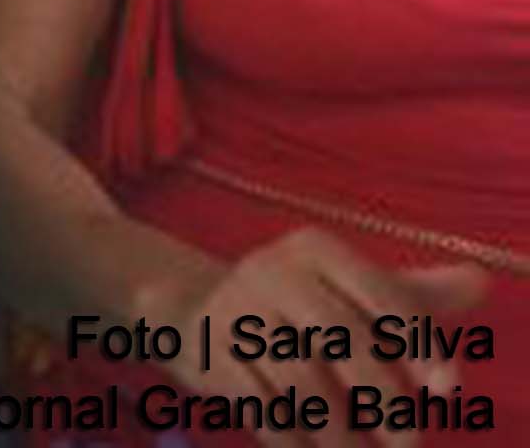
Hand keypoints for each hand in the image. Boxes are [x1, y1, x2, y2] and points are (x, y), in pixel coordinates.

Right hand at [150, 228, 488, 447]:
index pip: (380, 293)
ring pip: (299, 378)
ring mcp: (235, 309)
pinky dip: (293, 436)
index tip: (448, 388)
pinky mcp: (207, 350)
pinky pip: (258, 402)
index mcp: (315, 249)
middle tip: (409, 441)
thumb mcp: (351, 287)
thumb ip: (416, 294)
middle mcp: (272, 271)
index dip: (419, 343)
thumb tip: (480, 282)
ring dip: (339, 429)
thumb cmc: (299, 301)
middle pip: (340, 337)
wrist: (196, 305)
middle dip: (383, 395)